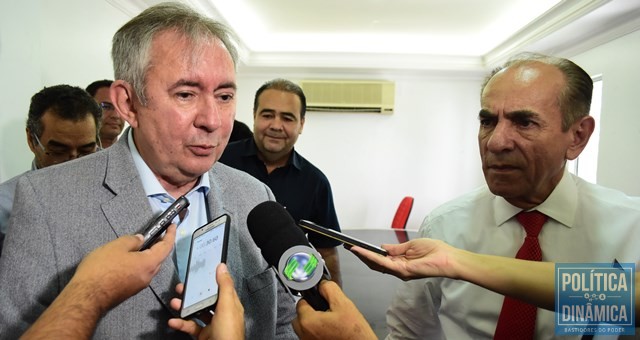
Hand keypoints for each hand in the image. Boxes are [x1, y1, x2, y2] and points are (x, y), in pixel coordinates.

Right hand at [21, 226, 176, 338]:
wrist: (86, 297)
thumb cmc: (101, 269)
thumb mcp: (116, 247)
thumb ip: (132, 241)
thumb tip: (141, 240)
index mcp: (149, 264)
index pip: (166, 247)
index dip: (171, 235)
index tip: (173, 226)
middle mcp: (148, 276)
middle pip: (159, 258)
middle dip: (160, 245)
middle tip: (156, 233)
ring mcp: (139, 285)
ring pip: (149, 267)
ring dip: (148, 255)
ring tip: (140, 244)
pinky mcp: (130, 290)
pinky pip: (140, 273)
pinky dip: (139, 263)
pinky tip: (129, 258)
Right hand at [168, 263, 244, 339]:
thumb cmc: (229, 333)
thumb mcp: (227, 306)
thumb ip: (224, 286)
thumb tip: (222, 267)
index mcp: (231, 305)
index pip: (222, 287)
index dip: (211, 279)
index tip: (199, 273)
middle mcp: (222, 314)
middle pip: (206, 299)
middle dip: (193, 293)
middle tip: (181, 288)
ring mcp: (212, 326)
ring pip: (196, 312)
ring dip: (184, 307)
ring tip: (174, 302)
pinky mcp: (203, 336)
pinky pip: (191, 326)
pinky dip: (181, 323)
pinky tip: (173, 321)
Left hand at [292, 280, 375, 339]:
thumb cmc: (354, 333)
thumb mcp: (344, 304)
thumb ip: (329, 289)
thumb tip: (322, 284)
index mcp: (308, 322)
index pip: (301, 302)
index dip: (313, 298)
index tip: (321, 300)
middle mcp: (304, 335)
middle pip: (300, 317)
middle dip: (310, 312)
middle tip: (325, 312)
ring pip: (304, 328)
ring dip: (313, 323)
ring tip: (329, 322)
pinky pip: (310, 336)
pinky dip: (316, 332)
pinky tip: (330, 331)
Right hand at [349, 238, 459, 280]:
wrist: (447, 258)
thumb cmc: (434, 251)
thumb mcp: (411, 246)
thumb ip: (396, 248)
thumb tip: (382, 248)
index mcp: (400, 262)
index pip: (380, 259)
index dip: (368, 253)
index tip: (357, 246)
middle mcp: (397, 269)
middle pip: (375, 263)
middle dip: (361, 255)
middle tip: (349, 246)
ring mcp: (399, 271)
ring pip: (376, 264)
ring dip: (362, 255)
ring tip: (352, 247)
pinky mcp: (401, 270)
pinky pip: (382, 263)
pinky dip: (370, 256)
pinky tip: (362, 251)